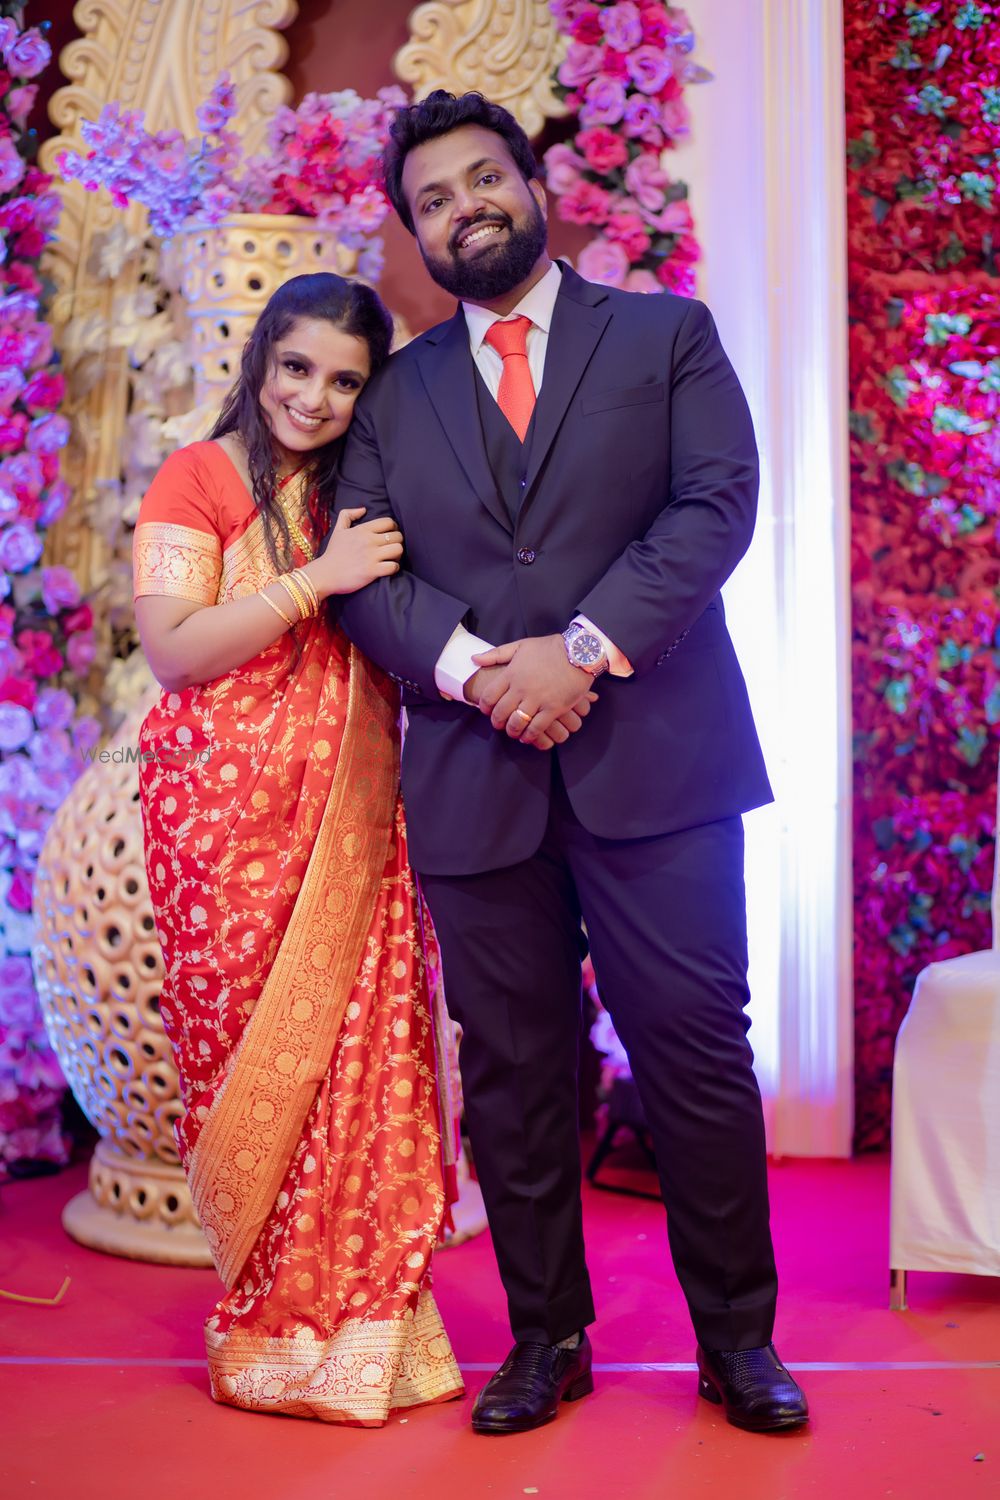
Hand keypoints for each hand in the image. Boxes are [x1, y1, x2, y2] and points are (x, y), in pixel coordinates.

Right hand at [305, 508, 403, 597]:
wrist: (325, 574)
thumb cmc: (333, 553)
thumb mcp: (338, 530)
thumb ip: (348, 515)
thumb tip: (363, 509)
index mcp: (362, 530)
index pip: (388, 522)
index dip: (393, 528)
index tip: (390, 535)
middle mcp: (369, 541)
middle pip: (397, 536)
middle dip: (397, 542)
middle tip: (392, 548)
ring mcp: (371, 556)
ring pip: (398, 549)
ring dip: (398, 555)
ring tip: (392, 558)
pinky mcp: (372, 571)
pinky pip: (393, 566)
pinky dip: (394, 568)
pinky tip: (388, 568)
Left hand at [469, 635, 598, 748]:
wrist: (579, 652)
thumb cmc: (549, 648)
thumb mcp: (521, 646)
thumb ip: (496, 654)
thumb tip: (474, 659)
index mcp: (511, 673)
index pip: (489, 696)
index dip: (484, 707)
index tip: (487, 710)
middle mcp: (522, 688)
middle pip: (500, 712)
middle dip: (496, 722)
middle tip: (499, 724)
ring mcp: (538, 699)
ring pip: (517, 723)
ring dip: (512, 731)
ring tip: (513, 731)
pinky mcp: (554, 708)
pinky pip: (536, 728)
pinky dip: (529, 735)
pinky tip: (528, 736)